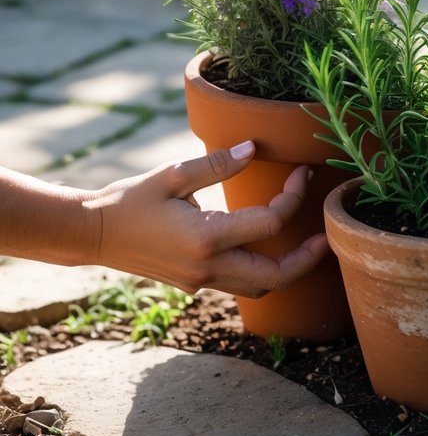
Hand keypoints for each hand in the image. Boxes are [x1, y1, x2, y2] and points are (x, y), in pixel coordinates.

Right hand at [83, 143, 328, 296]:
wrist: (94, 234)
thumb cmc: (131, 199)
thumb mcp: (173, 174)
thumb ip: (217, 164)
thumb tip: (254, 149)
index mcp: (207, 237)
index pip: (269, 224)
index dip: (293, 199)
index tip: (300, 176)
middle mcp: (209, 267)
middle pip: (277, 275)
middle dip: (308, 257)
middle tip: (326, 233)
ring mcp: (202, 281)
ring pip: (260, 287)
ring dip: (287, 269)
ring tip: (304, 243)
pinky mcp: (195, 283)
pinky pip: (239, 283)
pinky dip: (261, 269)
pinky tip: (266, 245)